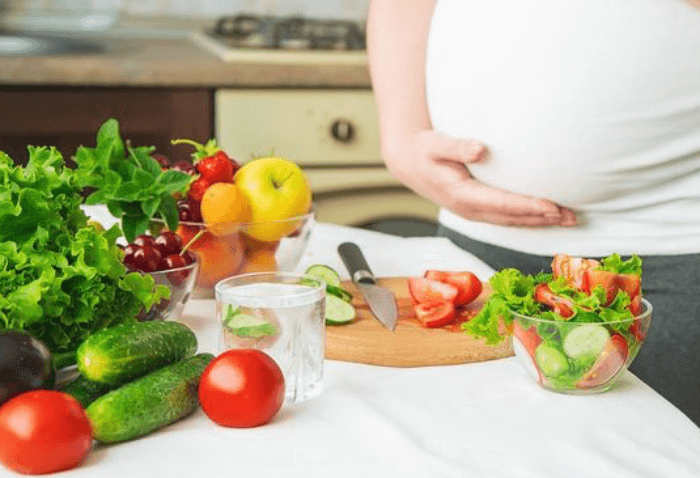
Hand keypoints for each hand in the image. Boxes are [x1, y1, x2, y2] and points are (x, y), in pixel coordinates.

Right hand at [383, 130, 576, 226]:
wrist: (409, 163)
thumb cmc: (424, 150)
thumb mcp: (435, 144)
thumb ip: (457, 146)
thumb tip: (480, 149)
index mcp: (462, 195)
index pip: (502, 204)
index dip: (529, 206)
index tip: (553, 206)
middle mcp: (470, 209)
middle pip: (513, 218)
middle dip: (543, 218)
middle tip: (572, 216)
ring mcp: (474, 213)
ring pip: (512, 222)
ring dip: (540, 222)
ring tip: (569, 219)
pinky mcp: (477, 210)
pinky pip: (507, 219)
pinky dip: (529, 218)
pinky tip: (546, 216)